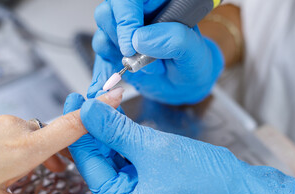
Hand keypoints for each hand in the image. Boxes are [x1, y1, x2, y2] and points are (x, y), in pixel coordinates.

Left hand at [0, 89, 121, 193]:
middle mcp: (16, 127)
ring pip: (31, 132)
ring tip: (16, 171)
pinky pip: (14, 128)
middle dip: (53, 153)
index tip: (117, 95)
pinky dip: (17, 142)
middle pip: (51, 135)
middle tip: (44, 173)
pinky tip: (2, 158)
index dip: (98, 110)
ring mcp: (2, 120)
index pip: (72, 125)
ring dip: (33, 149)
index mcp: (24, 149)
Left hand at [65, 97, 294, 193]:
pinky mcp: (150, 180)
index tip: (74, 101)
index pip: (90, 163)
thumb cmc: (203, 177)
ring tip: (105, 103)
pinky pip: (130, 156)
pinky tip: (120, 118)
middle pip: (101, 159)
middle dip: (96, 128)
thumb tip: (88, 110)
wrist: (238, 186)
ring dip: (111, 130)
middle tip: (90, 97)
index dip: (79, 130)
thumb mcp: (153, 148)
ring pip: (115, 155)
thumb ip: (116, 130)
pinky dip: (126, 138)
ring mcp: (138, 191)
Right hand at [88, 0, 223, 104]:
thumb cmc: (192, 64)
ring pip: (101, 34)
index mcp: (158, 5)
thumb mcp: (193, 52)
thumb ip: (174, 40)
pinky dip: (104, 73)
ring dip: (118, 57)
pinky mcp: (116, 53)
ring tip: (143, 68)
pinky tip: (110, 82)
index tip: (132, 44)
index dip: (126, 17)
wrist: (186, 85)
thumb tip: (140, 38)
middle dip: (119, 39)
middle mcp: (138, 16)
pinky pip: (100, 58)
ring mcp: (124, 34)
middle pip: (108, 13)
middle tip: (136, 56)